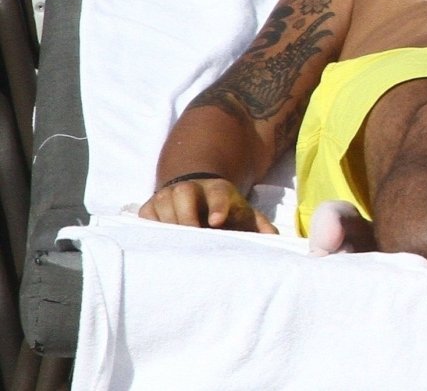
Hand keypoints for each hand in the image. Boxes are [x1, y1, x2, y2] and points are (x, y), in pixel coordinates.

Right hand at [138, 177, 278, 233]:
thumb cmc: (223, 211)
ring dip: (168, 224)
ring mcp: (167, 195)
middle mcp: (190, 188)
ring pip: (162, 204)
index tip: (217, 222)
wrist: (196, 195)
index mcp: (218, 189)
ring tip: (176, 245)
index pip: (218, 193)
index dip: (218, 206)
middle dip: (187, 215)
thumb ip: (260, 225)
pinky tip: (159, 242)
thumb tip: (275, 239)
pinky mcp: (149, 207)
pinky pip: (145, 217)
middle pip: (184, 194)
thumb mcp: (244, 214)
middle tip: (192, 237)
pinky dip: (151, 229)